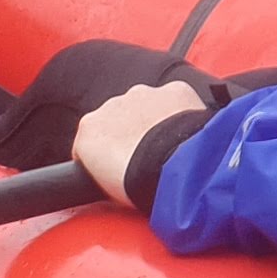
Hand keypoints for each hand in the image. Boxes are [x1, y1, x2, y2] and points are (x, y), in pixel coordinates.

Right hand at [74, 80, 206, 208]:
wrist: (170, 170)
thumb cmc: (138, 185)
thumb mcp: (105, 187)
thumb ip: (104, 169)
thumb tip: (114, 175)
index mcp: (89, 127)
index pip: (94, 137)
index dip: (109, 153)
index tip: (122, 166)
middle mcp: (112, 104)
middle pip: (120, 118)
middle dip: (132, 134)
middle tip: (149, 159)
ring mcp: (143, 95)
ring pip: (147, 105)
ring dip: (155, 121)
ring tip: (169, 148)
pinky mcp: (174, 90)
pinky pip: (176, 100)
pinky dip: (181, 113)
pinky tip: (187, 133)